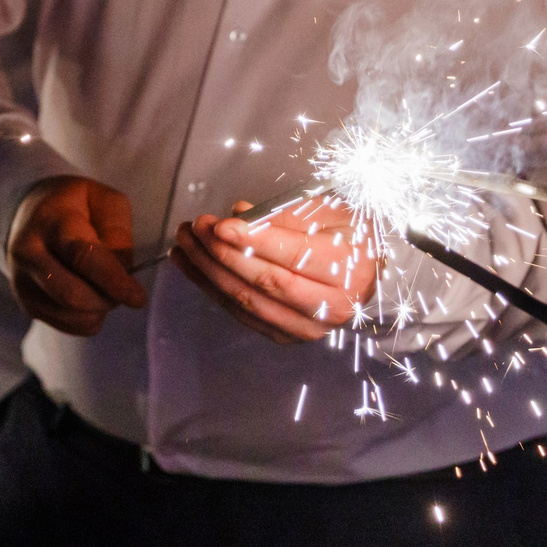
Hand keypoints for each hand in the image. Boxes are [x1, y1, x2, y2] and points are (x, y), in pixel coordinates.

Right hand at [7, 175, 145, 335]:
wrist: (31, 216)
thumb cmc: (75, 206)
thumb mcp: (104, 200)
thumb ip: (117, 233)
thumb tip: (123, 273)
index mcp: (49, 221)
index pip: (81, 257)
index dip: (112, 280)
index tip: (137, 297)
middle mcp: (28, 253)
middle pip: (72, 295)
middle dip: (107, 299)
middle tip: (125, 290)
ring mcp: (22, 282)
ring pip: (72, 316)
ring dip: (99, 310)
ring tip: (103, 287)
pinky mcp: (26, 304)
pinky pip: (68, 326)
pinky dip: (88, 318)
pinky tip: (89, 296)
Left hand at [170, 197, 379, 342]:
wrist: (363, 273)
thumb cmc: (345, 233)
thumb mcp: (327, 210)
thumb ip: (286, 213)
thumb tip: (239, 213)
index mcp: (350, 268)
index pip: (295, 256)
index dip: (254, 240)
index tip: (219, 225)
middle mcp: (333, 305)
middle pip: (267, 281)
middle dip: (224, 253)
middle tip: (195, 228)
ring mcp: (308, 327)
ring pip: (249, 301)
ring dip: (209, 271)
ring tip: (184, 243)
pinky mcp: (286, 335)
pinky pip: (243, 313)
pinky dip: (213, 289)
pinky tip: (192, 266)